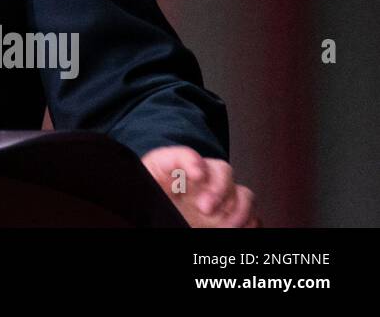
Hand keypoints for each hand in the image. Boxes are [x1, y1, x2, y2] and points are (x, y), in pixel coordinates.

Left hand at [141, 145, 260, 227]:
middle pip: (222, 170)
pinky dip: (251, 222)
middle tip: (206, 208)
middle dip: (219, 188)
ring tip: (225, 224)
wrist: (152, 211)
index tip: (195, 173)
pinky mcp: (230, 218)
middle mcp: (201, 181)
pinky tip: (239, 229)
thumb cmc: (146, 194)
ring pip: (243, 193)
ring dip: (238, 208)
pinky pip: (253, 217)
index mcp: (174, 168)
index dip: (192, 160)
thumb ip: (142, 178)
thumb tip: (130, 185)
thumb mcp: (140, 182)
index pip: (184, 155)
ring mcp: (219, 199)